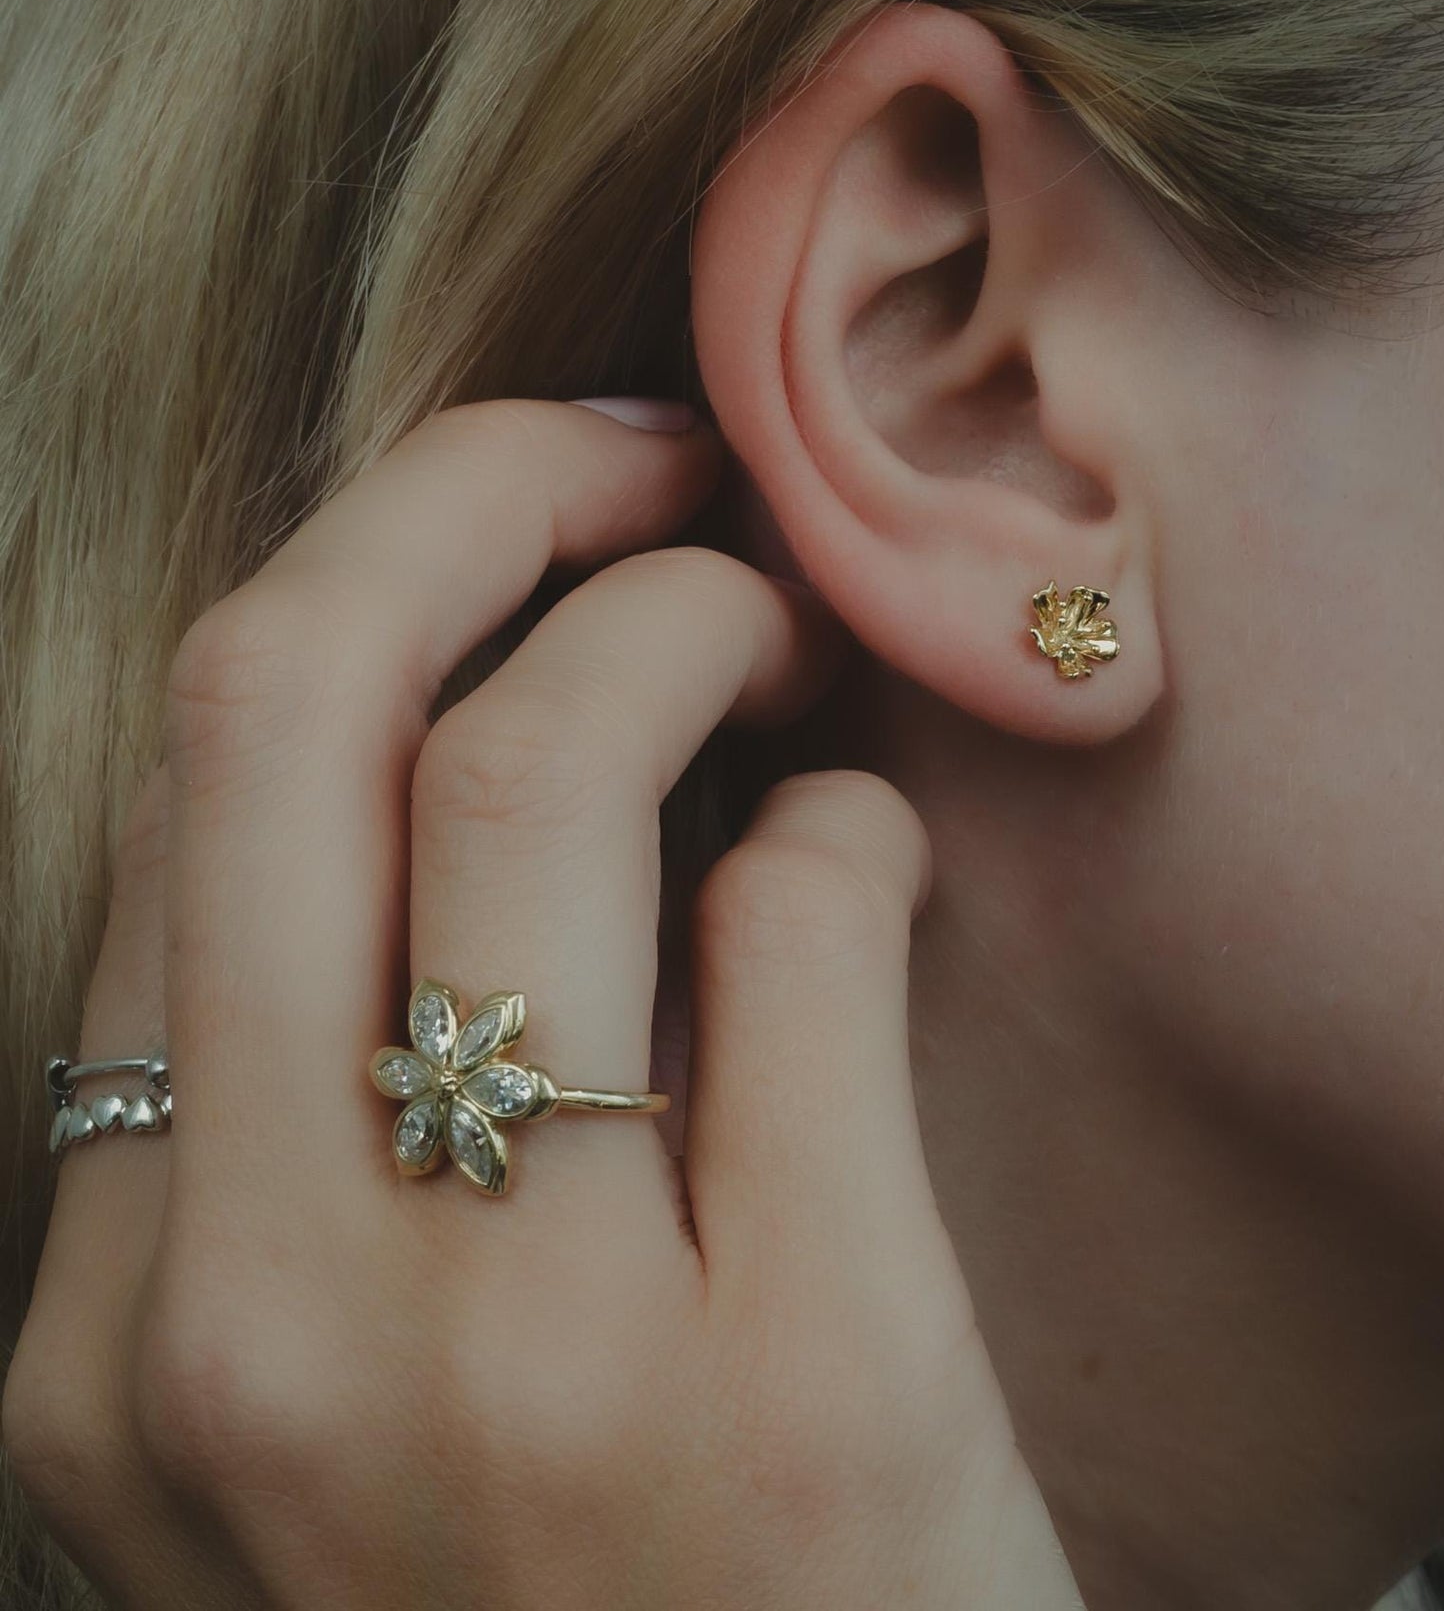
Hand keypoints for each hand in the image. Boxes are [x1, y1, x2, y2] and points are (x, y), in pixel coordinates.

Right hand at [3, 399, 1084, 1608]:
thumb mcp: (346, 1422)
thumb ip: (340, 1131)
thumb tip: (482, 747)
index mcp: (125, 1339)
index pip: (186, 794)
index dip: (367, 581)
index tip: (515, 516)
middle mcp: (264, 1333)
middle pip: (296, 702)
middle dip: (482, 494)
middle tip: (648, 464)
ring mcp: (525, 1368)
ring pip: (540, 776)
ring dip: (688, 621)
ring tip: (782, 624)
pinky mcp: (802, 1388)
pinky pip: (801, 924)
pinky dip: (851, 827)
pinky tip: (874, 855)